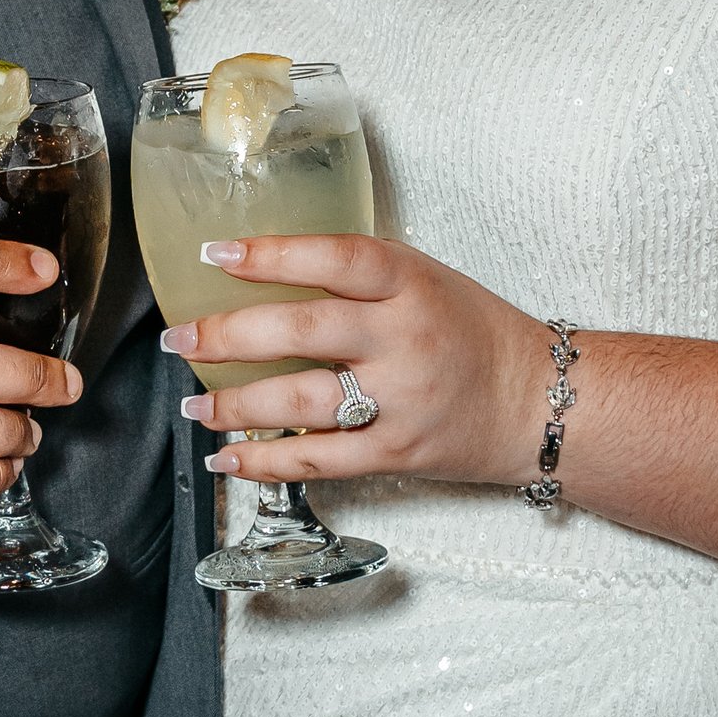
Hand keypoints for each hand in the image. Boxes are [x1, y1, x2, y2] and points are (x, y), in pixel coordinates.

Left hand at [163, 233, 541, 486]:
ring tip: (195, 403)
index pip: (335, 258)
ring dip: (236, 405)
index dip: (271, 254)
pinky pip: (319, 461)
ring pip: (302, 401)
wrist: (538, 402)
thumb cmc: (473, 333)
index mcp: (411, 284)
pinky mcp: (397, 452)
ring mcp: (401, 400)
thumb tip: (265, 268)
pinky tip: (227, 457)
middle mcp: (404, 338)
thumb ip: (358, 276)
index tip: (215, 254)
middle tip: (180, 339)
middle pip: (303, 329)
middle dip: (228, 335)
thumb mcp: (426, 281)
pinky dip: (266, 462)